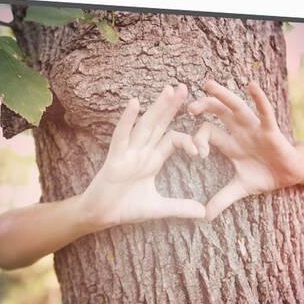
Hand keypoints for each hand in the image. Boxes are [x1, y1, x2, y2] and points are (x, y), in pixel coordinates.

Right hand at [79, 84, 205, 229]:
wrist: (100, 217)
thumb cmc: (124, 208)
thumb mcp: (158, 208)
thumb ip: (180, 208)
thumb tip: (204, 213)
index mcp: (151, 160)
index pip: (172, 140)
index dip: (188, 141)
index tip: (200, 152)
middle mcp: (140, 151)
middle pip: (159, 124)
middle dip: (171, 106)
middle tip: (184, 87)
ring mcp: (127, 153)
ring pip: (144, 125)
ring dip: (156, 108)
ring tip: (168, 89)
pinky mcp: (114, 158)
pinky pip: (121, 136)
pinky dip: (127, 120)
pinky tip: (134, 104)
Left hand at [188, 80, 303, 219]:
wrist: (291, 175)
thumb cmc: (265, 176)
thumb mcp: (240, 188)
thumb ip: (222, 199)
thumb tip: (204, 217)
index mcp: (229, 142)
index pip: (207, 133)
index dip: (198, 139)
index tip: (195, 152)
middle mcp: (239, 131)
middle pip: (218, 113)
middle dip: (204, 106)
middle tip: (188, 106)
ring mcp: (254, 128)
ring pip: (236, 107)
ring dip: (222, 96)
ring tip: (207, 85)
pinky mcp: (271, 130)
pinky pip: (264, 112)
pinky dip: (259, 99)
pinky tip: (251, 86)